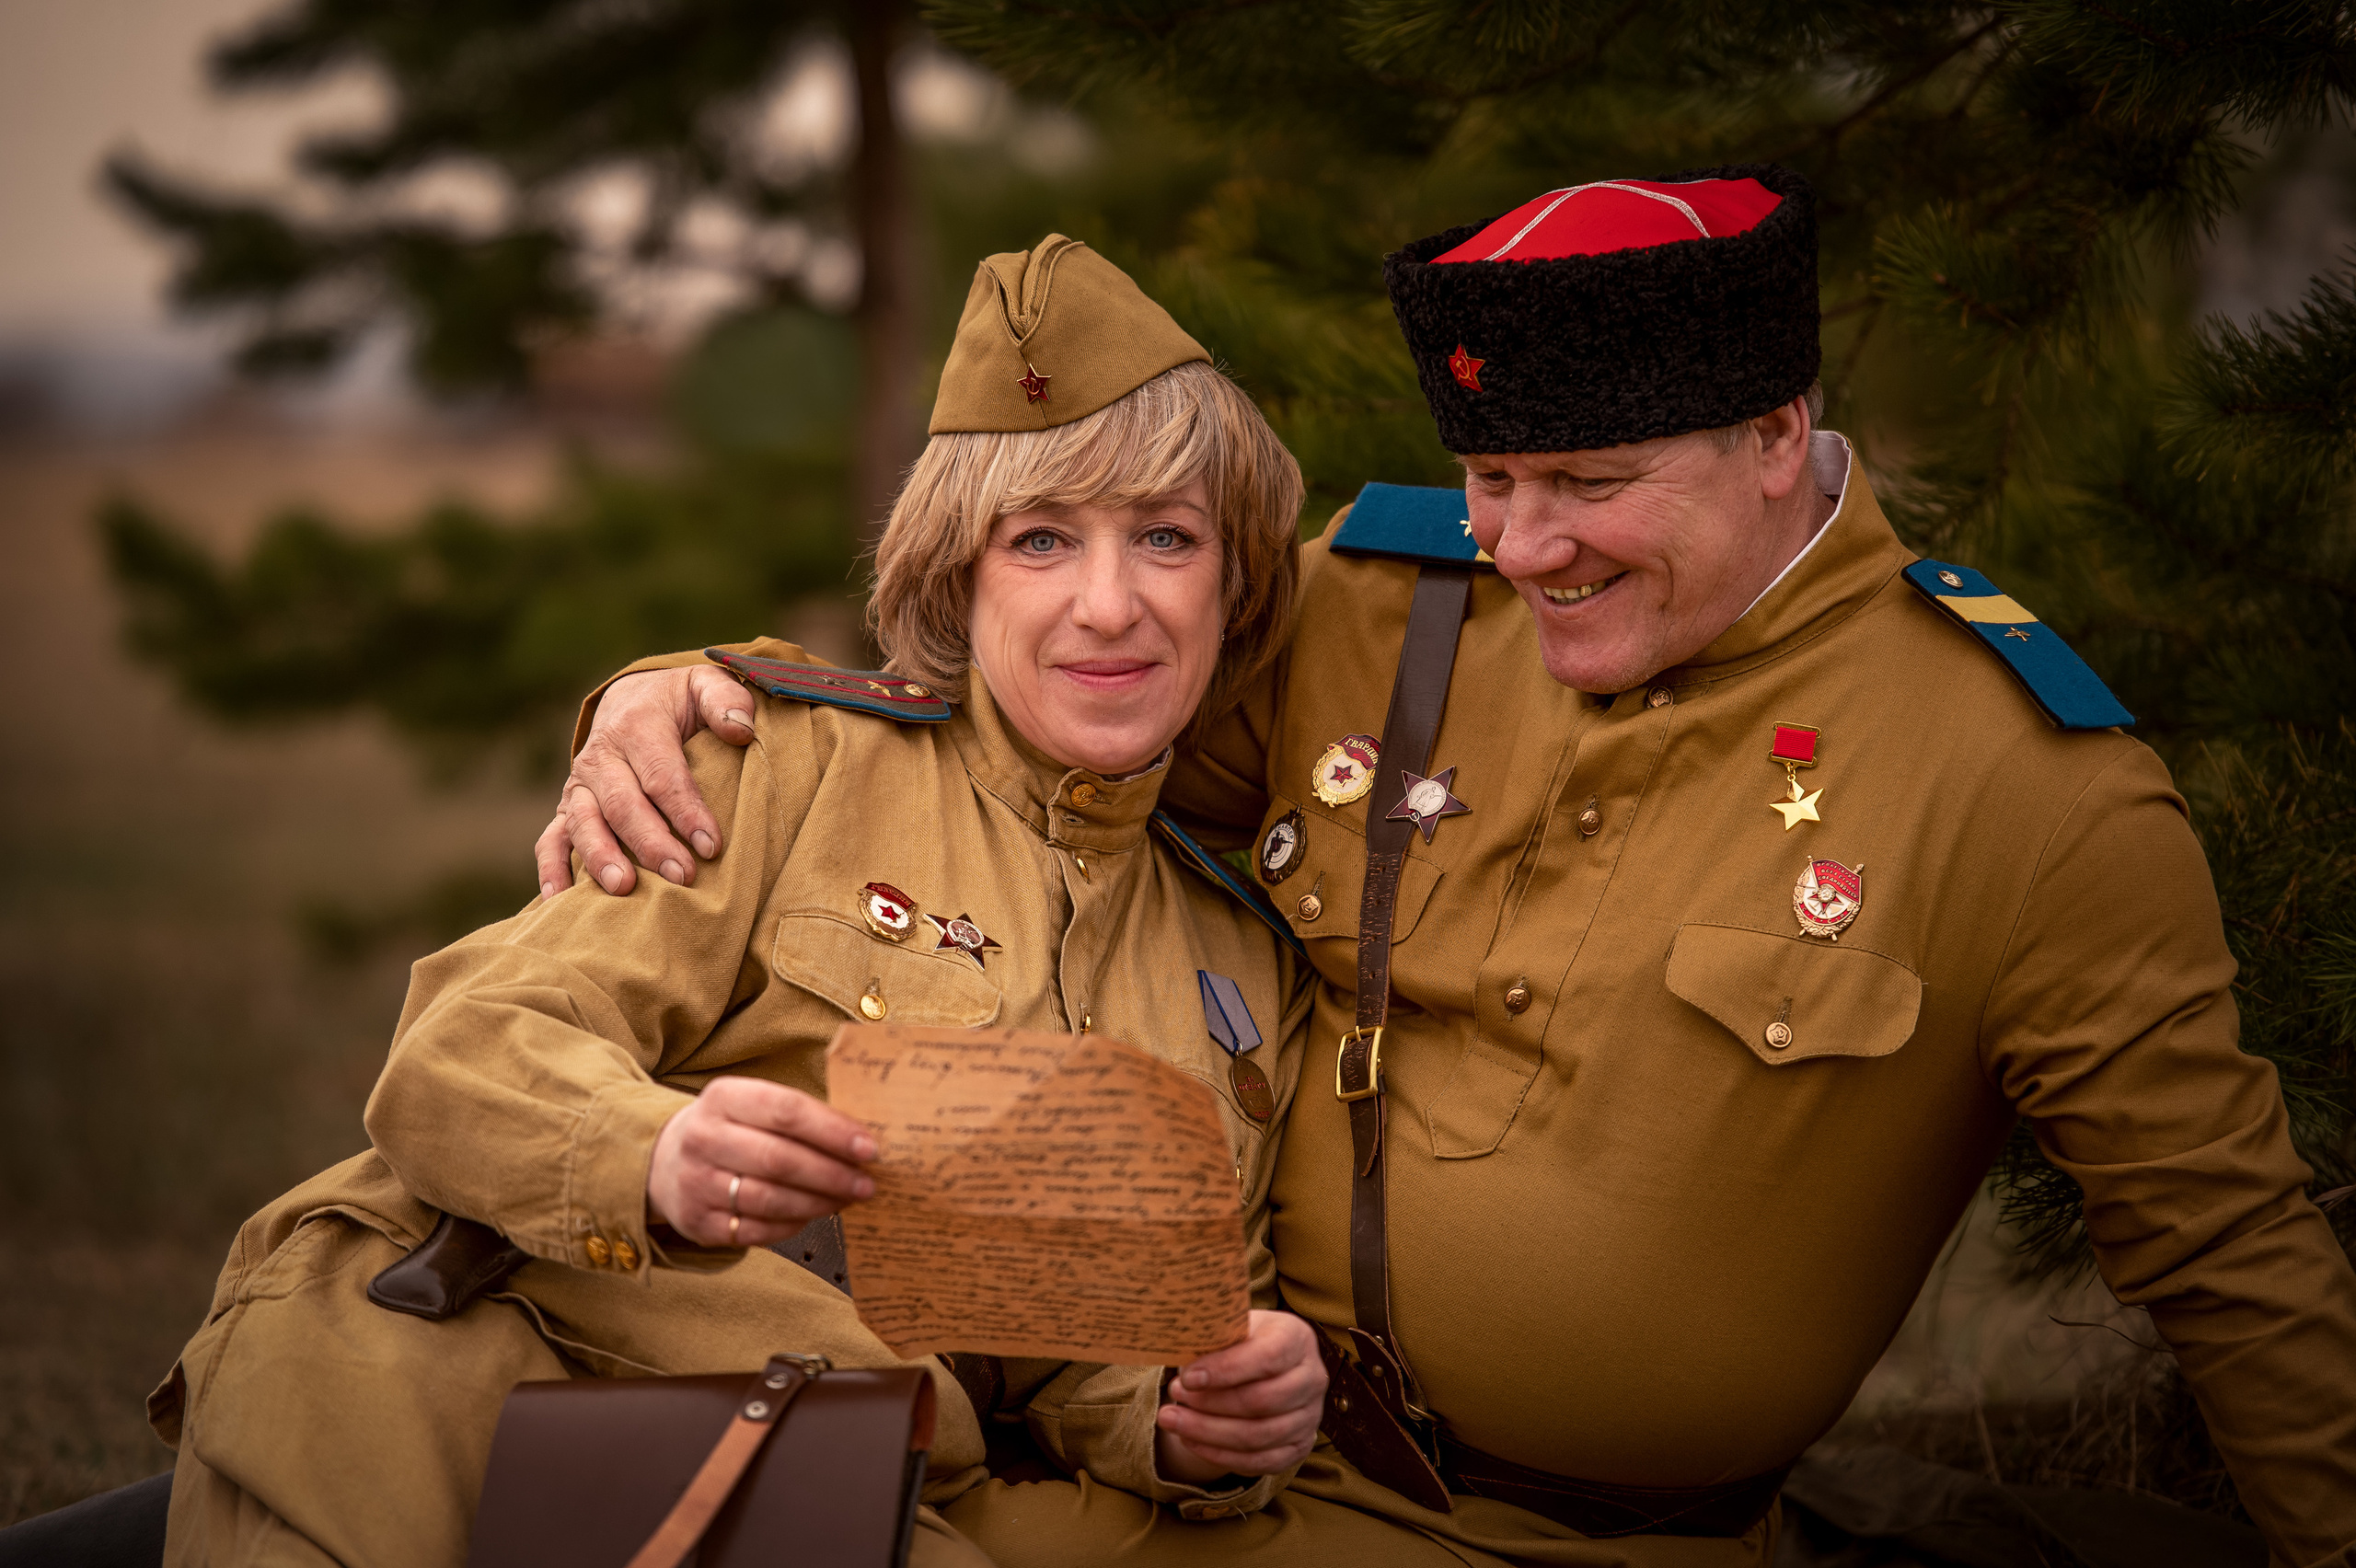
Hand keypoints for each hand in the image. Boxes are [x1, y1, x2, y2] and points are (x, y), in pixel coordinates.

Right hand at [534, 663, 756, 898]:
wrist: (631, 699)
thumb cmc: (679, 702)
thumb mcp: (705, 685)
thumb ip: (726, 699)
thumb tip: (741, 729)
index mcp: (637, 726)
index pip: (662, 775)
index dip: (686, 811)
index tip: (711, 846)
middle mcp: (601, 757)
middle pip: (623, 805)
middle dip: (651, 843)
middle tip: (682, 876)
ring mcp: (579, 785)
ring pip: (583, 823)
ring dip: (601, 857)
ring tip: (623, 888)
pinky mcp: (567, 808)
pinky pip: (550, 839)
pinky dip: (551, 868)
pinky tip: (559, 900)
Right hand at [647, 1077, 877, 1247]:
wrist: (663, 1161)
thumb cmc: (730, 1129)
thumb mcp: (751, 1104)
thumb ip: (799, 1116)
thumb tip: (861, 1141)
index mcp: (723, 1098)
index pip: (786, 1111)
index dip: (832, 1131)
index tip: (869, 1148)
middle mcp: (703, 1138)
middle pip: (779, 1159)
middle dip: (832, 1174)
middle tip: (867, 1183)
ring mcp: (695, 1183)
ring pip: (769, 1199)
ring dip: (818, 1203)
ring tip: (846, 1199)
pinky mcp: (697, 1222)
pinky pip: (755, 1230)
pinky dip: (792, 1225)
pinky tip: (813, 1215)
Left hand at [1155, 1310, 1327, 1481]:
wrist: (1259, 1367)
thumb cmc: (1238, 1342)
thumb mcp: (1228, 1328)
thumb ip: (1212, 1338)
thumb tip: (1182, 1360)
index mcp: (1296, 1337)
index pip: (1268, 1356)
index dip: (1226, 1369)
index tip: (1187, 1377)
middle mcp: (1312, 1377)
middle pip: (1262, 1401)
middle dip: (1211, 1404)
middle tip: (1173, 1397)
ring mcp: (1310, 1416)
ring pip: (1259, 1436)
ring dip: (1208, 1432)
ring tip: (1171, 1420)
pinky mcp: (1300, 1446)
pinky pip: (1261, 1461)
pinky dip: (1221, 1455)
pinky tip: (1191, 1440)